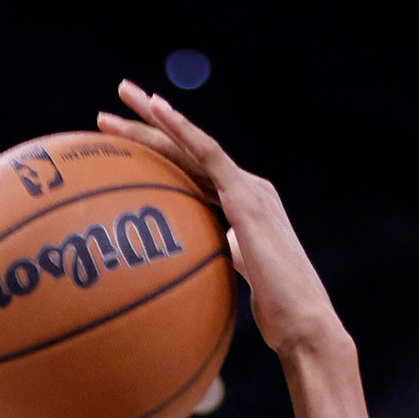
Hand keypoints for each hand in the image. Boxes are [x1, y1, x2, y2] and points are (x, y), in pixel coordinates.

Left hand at [98, 81, 346, 361]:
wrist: (303, 324)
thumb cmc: (274, 317)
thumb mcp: (234, 286)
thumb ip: (217, 265)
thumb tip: (190, 271)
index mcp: (242, 209)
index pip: (192, 172)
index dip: (161, 152)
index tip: (125, 137)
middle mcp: (247, 190)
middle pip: (188, 150)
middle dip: (150, 123)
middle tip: (116, 97)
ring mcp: (249, 189)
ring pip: (192, 144)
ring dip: (155, 118)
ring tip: (122, 93)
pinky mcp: (248, 197)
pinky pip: (209, 154)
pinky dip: (183, 130)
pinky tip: (158, 110)